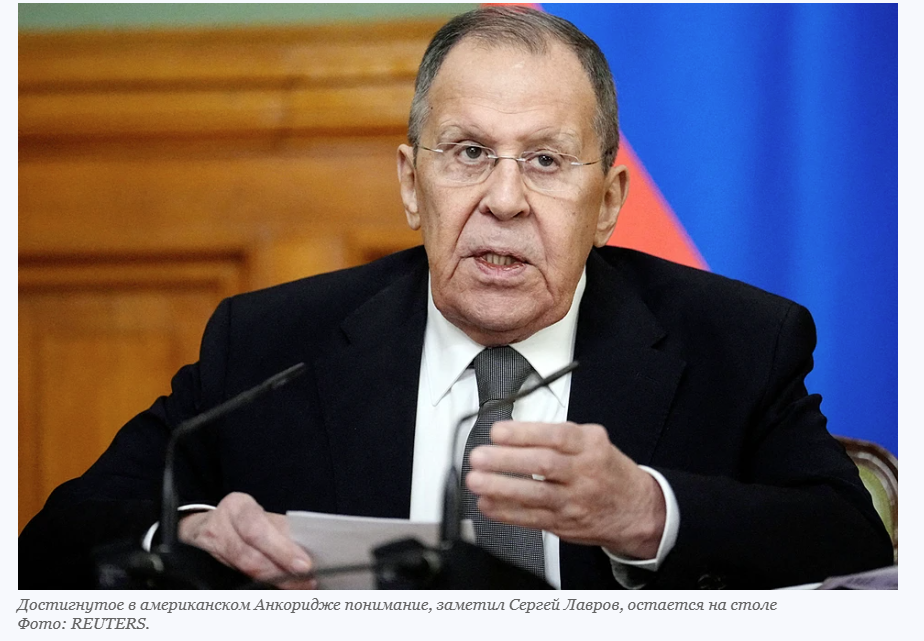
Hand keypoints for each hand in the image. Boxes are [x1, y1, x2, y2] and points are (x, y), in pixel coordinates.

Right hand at [178, 492, 315, 588]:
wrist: (208, 525)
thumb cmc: (244, 521)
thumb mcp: (262, 517)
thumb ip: (282, 531)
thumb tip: (310, 551)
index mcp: (238, 506)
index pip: (259, 530)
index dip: (282, 550)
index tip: (305, 564)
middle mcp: (219, 525)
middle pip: (249, 555)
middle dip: (280, 571)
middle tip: (305, 581)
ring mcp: (209, 547)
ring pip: (243, 569)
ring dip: (274, 580)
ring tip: (298, 586)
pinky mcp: (206, 565)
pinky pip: (237, 578)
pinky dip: (262, 584)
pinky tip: (280, 588)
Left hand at [466, 421, 665, 558]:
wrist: (635, 509)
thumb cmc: (606, 470)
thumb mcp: (593, 441)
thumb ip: (557, 435)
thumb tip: (512, 433)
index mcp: (589, 445)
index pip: (556, 436)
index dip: (524, 434)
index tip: (498, 432)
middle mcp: (583, 472)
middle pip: (543, 465)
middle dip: (506, 461)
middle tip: (479, 457)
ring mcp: (574, 500)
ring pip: (535, 494)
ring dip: (501, 488)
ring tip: (476, 481)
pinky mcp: (564, 523)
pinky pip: (532, 518)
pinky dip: (506, 513)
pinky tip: (488, 504)